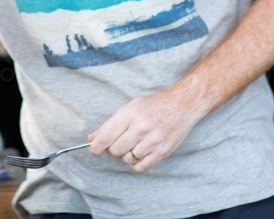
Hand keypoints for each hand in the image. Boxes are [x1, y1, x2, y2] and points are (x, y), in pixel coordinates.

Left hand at [88, 87, 204, 171]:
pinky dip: (136, 163)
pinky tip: (139, 153)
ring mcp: (153, 141)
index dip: (96, 147)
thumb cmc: (153, 106)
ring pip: (127, 159)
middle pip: (115, 150)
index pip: (106, 137)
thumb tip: (92, 138)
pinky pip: (141, 167)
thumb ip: (109, 124)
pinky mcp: (163, 151)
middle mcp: (141, 128)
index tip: (93, 150)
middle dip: (113, 149)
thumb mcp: (129, 108)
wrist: (181, 105)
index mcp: (130, 115)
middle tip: (119, 142)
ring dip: (126, 155)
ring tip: (133, 145)